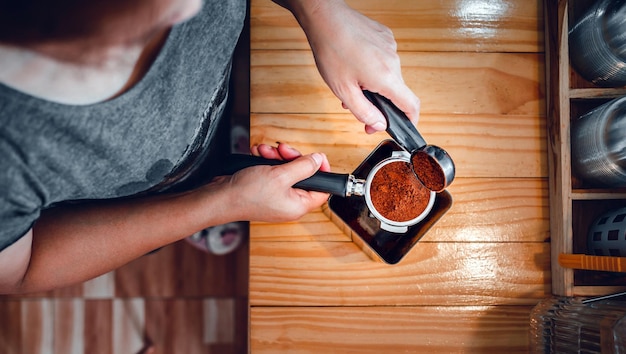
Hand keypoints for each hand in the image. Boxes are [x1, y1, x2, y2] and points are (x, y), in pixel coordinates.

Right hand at [212, 143, 330, 221]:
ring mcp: (276, 195)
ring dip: (276, 156)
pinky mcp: (264, 188)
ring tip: (265, 152)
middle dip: (292, 157)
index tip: (316, 158)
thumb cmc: (246, 194)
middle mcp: (289, 202)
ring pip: (286, 169)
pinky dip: (266, 160)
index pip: (322, 189)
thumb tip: (318, 160)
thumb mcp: (280, 176)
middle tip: (283, 150)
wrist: (220, 197)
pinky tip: (258, 155)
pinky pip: (272, 170)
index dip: (322, 171)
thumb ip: (303, 167)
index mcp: (298, 205)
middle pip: (303, 174)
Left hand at [282, 0, 420, 133]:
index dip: (410, 120)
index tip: (403, 126)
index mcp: (386, 77)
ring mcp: (391, 46)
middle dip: (379, 102)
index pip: (411, 105)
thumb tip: (379, 124)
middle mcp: (394, 61)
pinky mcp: (385, 36)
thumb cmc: (331, 51)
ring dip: (373, 84)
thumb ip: (364, 112)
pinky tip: (354, 64)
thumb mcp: (344, 91)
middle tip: (356, 105)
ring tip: (350, 81)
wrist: (325, 19)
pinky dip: (372, 67)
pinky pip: (383, 59)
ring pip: (388, 75)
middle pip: (396, 91)